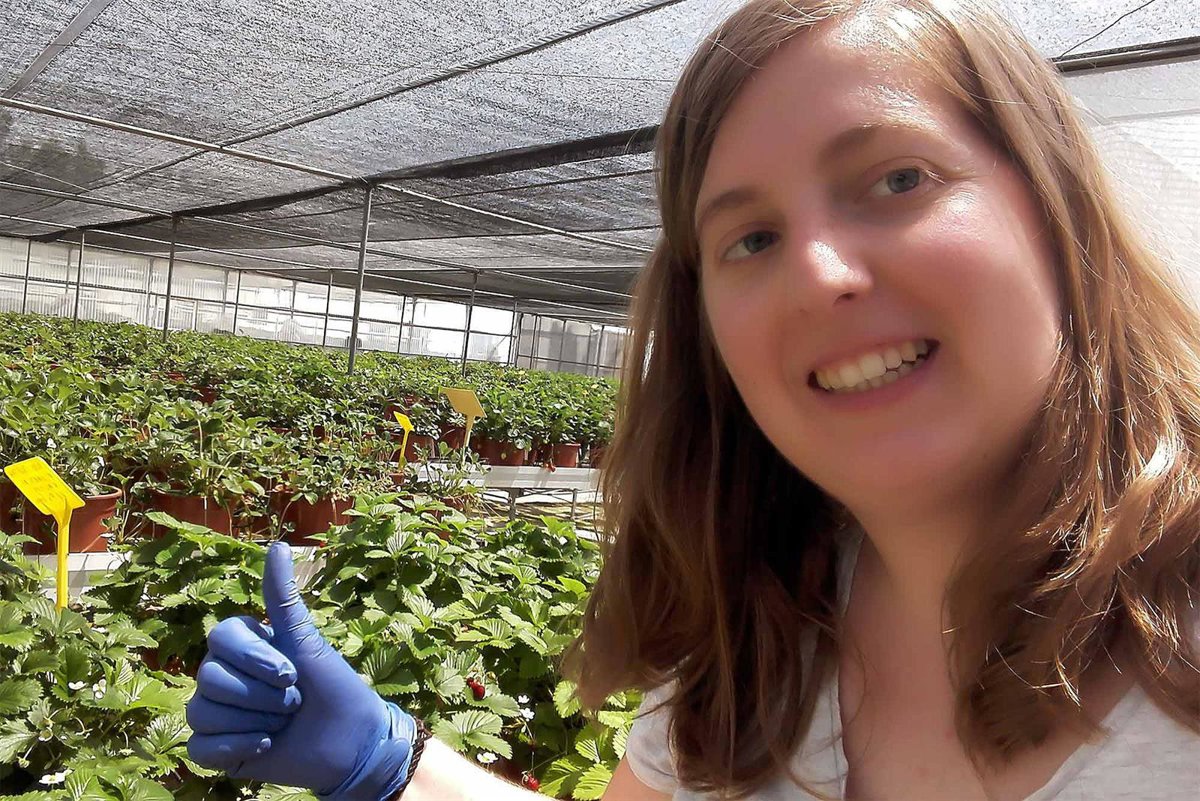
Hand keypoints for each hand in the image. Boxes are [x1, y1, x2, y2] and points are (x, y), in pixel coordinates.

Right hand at [186, 542, 418, 800]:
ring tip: (283, 722)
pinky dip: (236, 748)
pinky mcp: (216, 751)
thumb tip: (277, 545)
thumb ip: (284, 598)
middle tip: (294, 701)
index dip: (255, 658)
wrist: (351, 741)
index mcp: (241, 646)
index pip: (220, 639)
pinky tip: (267, 745)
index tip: (292, 672)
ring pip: (202, 712)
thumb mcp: (307, 640)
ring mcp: (216, 714)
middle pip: (209, 678)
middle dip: (262, 695)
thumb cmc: (332, 685)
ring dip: (254, 721)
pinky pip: (200, 749)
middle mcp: (222, 676)